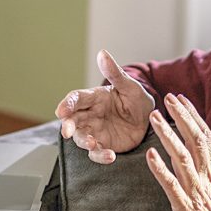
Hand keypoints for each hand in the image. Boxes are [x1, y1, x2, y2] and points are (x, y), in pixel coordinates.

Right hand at [55, 49, 154, 163]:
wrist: (150, 119)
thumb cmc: (137, 100)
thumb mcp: (129, 86)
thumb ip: (115, 73)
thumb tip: (103, 53)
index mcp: (94, 98)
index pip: (76, 99)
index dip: (67, 104)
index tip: (61, 110)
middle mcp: (90, 115)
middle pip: (72, 120)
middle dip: (68, 126)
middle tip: (67, 131)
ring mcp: (95, 131)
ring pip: (81, 138)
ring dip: (84, 142)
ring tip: (93, 144)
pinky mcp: (104, 145)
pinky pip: (96, 153)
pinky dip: (100, 156)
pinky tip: (110, 156)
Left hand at [146, 93, 210, 210]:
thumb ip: (200, 166)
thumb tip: (185, 146)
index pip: (204, 136)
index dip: (193, 115)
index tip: (180, 98)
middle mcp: (205, 176)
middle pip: (195, 140)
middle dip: (181, 116)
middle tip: (167, 98)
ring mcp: (195, 191)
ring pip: (183, 157)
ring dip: (168, 135)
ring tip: (154, 118)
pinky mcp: (185, 207)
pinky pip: (171, 185)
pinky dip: (160, 169)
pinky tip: (149, 155)